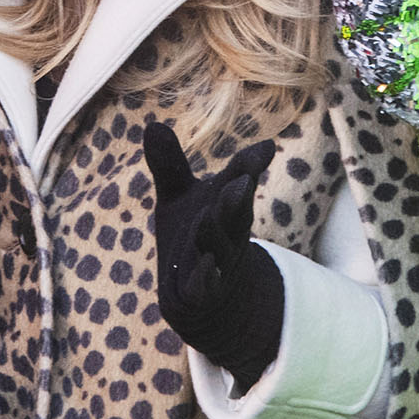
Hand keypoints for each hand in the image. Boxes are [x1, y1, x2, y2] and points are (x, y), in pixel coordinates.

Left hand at [146, 120, 284, 390]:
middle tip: (242, 180)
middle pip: (235, 213)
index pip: (241, 180)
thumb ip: (169, 165)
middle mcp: (229, 231)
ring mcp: (218, 261)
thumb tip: (153, 124)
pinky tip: (205, 267)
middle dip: (236, 198)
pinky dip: (206, 276)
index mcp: (228, 204)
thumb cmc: (195, 233)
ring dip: (214, 232)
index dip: (250, 166)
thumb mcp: (178, 197)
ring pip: (218, 246)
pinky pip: (205, 284)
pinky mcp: (202, 290)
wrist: (199, 294)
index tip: (266, 148)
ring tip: (207, 216)